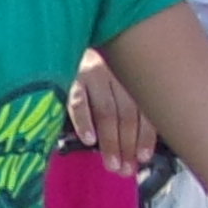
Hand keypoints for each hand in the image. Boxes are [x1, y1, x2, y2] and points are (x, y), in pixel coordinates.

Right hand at [65, 50, 154, 175]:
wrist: (61, 38)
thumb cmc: (89, 69)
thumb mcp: (111, 81)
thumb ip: (122, 106)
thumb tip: (131, 146)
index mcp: (130, 75)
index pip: (143, 109)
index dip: (145, 136)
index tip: (143, 159)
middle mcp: (116, 72)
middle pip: (128, 113)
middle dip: (128, 145)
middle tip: (125, 170)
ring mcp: (92, 72)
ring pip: (107, 111)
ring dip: (111, 141)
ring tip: (112, 165)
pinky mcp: (69, 77)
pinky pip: (79, 102)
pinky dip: (85, 123)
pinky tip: (89, 141)